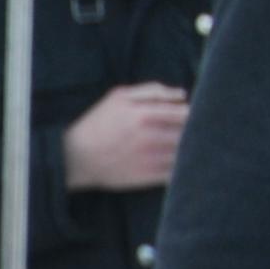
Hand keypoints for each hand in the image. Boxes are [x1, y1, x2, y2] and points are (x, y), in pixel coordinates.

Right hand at [65, 83, 190, 193]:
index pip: (187, 113)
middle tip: (194, 129)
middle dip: (196, 130)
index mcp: (145, 115)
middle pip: (189, 133)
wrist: (74, 159)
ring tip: (188, 145)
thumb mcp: (118, 97)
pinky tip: (180, 161)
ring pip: (186, 153)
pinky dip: (184, 167)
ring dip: (191, 148)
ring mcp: (149, 159)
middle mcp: (150, 137)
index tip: (193, 114)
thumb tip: (182, 96)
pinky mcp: (146, 178)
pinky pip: (176, 172)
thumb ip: (152, 90)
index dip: (195, 113)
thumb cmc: (97, 124)